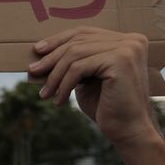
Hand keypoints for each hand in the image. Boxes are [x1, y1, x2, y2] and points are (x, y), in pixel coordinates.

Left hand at [28, 27, 155, 147]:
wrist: (129, 131)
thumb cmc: (107, 106)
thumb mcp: (88, 78)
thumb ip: (75, 61)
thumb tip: (42, 50)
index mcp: (127, 40)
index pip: (85, 33)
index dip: (59, 40)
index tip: (38, 50)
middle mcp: (131, 40)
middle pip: (78, 41)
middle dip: (52, 58)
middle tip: (33, 71)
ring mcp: (128, 49)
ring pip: (75, 54)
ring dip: (55, 75)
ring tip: (45, 93)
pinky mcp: (121, 61)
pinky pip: (79, 68)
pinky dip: (64, 84)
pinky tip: (59, 100)